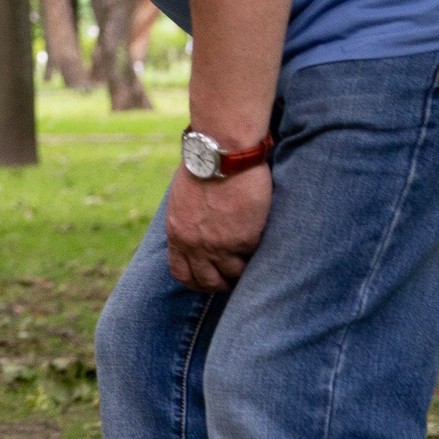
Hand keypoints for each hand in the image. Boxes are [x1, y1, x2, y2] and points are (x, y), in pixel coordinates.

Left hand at [165, 164, 270, 292]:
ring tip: (250, 258)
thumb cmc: (203, 167)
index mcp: (177, 234)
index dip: (196, 280)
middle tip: (233, 278)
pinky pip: (252, 256)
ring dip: (242, 269)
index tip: (209, 279)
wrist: (221, 154)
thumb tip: (196, 230)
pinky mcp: (244, 239)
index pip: (181, 272)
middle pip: (207, 281)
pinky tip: (260, 238)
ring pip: (233, 274)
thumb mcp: (182, 200)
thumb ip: (187, 221)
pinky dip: (257, 251)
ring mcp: (219, 245)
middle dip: (221, 283)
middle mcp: (195, 245)